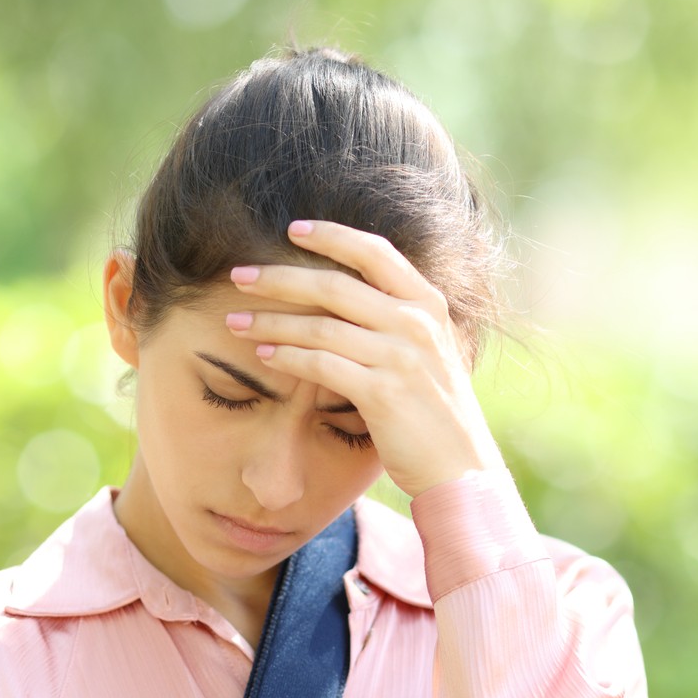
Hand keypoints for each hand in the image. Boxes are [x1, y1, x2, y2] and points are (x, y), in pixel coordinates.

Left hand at [224, 220, 505, 499]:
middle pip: (335, 286)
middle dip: (279, 278)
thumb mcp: (428, 350)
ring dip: (271, 322)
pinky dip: (288, 358)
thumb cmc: (435, 410)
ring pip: (320, 327)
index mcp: (428, 304)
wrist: (462, 467)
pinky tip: (264, 355)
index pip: (375, 252)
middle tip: (238, 276)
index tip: (292, 230)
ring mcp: (401, 358)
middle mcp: (416, 324)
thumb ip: (394, 318)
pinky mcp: (383, 394)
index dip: (332, 236)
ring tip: (235, 321)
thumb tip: (339, 293)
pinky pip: (322, 366)